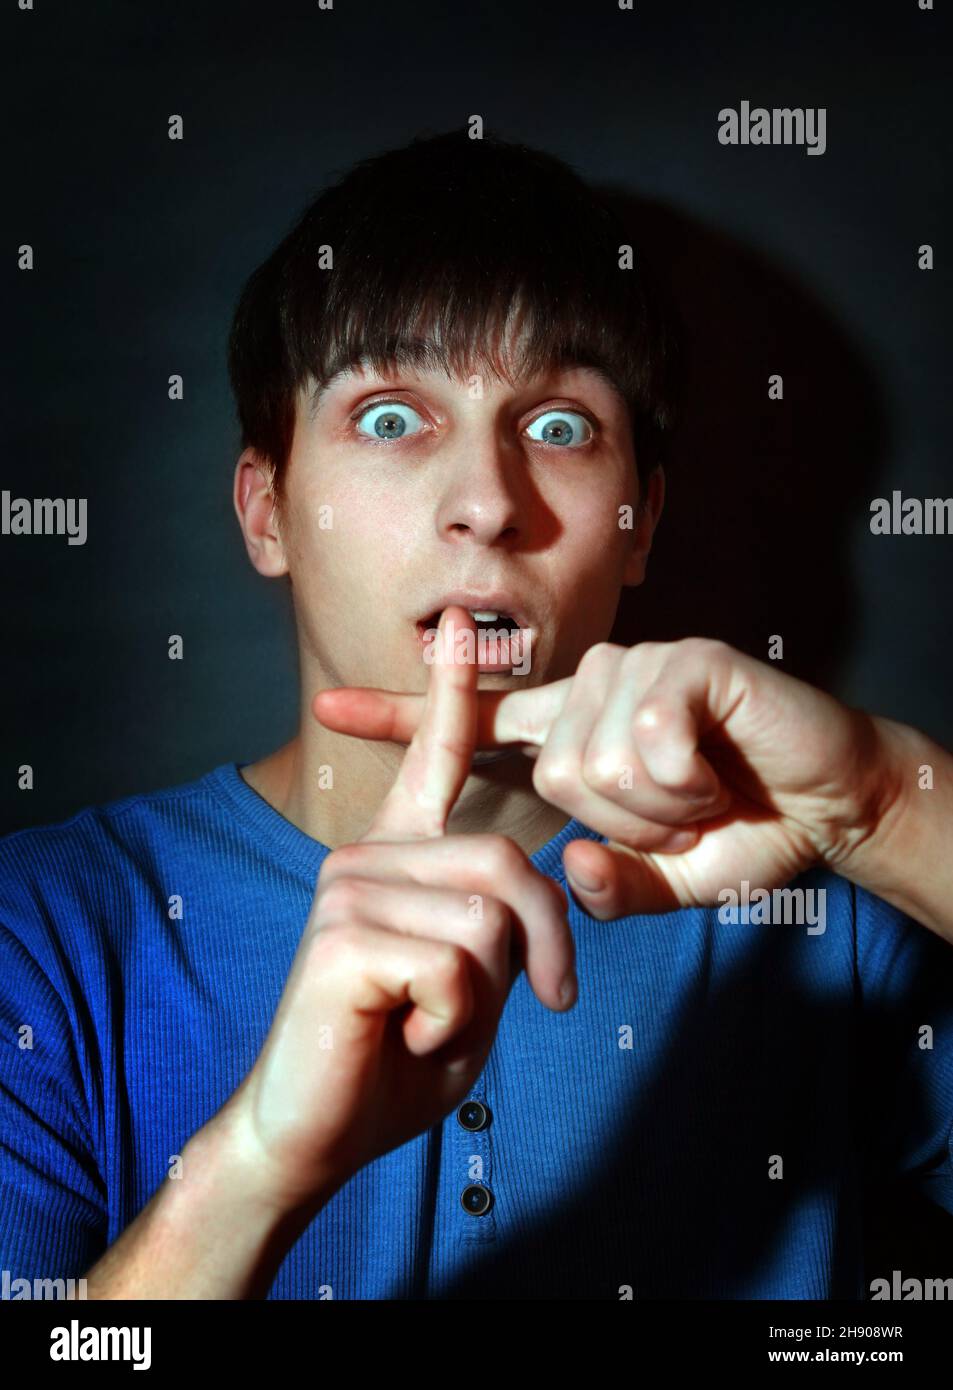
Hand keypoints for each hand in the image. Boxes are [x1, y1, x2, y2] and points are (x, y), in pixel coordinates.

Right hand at [225, 606, 572, 1214]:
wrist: (313, 1133)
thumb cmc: (397, 1057)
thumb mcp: (474, 982)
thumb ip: (500, 923)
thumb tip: (533, 880)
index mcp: (398, 858)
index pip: (432, 759)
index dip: (451, 691)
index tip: (462, 625)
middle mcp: (366, 856)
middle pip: (504, 863)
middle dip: (545, 942)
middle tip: (546, 1001)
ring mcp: (347, 887)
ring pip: (487, 920)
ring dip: (485, 995)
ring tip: (430, 1022)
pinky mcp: (341, 933)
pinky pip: (455, 965)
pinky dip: (451, 1021)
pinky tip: (405, 1033)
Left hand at [313, 636, 902, 920]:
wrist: (834, 801)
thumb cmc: (750, 828)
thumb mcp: (669, 876)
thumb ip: (615, 885)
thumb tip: (575, 871)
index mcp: (575, 729)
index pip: (475, 720)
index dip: (399, 716)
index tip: (325, 712)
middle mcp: (594, 684)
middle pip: (552, 773)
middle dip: (626, 822)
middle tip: (687, 812)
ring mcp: (636, 665)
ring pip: (594, 763)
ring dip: (663, 807)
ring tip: (709, 788)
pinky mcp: (683, 661)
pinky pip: (645, 743)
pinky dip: (687, 783)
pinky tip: (721, 768)